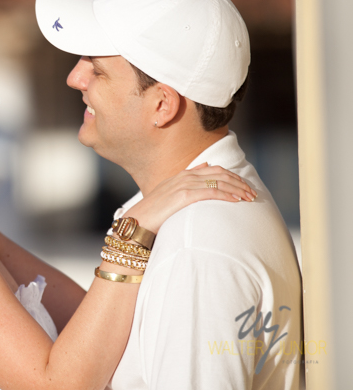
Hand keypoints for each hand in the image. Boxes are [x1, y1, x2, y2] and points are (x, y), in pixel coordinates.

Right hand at [123, 163, 256, 234]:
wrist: (137, 222)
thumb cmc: (152, 214)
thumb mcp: (169, 194)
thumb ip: (186, 181)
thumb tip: (204, 166)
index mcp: (182, 175)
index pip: (214, 169)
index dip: (232, 176)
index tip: (244, 187)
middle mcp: (184, 176)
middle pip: (219, 173)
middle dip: (239, 182)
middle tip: (252, 193)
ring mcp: (183, 185)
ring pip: (218, 181)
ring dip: (237, 188)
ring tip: (249, 197)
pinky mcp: (183, 196)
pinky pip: (211, 192)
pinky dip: (226, 194)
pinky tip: (237, 200)